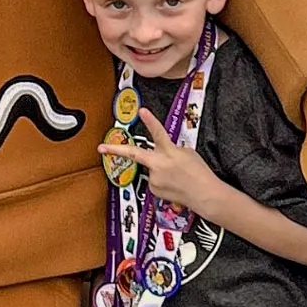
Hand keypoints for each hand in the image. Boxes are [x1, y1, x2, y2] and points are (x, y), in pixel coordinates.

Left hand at [99, 107, 223, 215]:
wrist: (205, 195)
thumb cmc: (200, 174)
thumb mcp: (188, 153)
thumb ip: (171, 149)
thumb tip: (162, 152)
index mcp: (170, 152)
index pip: (158, 132)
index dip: (150, 121)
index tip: (142, 111)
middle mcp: (158, 165)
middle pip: (134, 154)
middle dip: (115, 150)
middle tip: (101, 147)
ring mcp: (154, 179)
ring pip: (150, 169)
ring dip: (159, 169)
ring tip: (176, 175)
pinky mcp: (153, 189)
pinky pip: (154, 180)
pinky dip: (162, 180)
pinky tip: (174, 183)